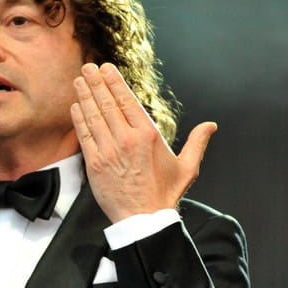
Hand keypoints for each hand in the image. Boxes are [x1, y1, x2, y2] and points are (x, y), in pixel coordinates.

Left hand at [71, 62, 216, 222]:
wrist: (144, 219)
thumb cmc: (164, 194)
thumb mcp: (187, 167)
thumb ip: (197, 143)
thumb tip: (211, 125)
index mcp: (148, 135)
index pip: (127, 101)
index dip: (115, 82)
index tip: (106, 69)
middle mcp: (127, 139)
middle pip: (108, 103)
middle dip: (96, 83)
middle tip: (88, 68)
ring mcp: (109, 151)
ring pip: (94, 115)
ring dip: (85, 95)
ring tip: (80, 80)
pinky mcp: (95, 164)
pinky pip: (85, 135)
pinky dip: (79, 118)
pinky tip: (76, 106)